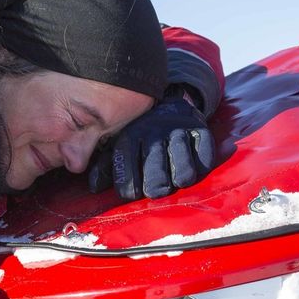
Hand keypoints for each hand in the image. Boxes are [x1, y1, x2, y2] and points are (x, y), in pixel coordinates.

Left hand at [88, 92, 215, 199]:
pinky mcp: (200, 128)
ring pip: (182, 163)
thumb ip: (106, 167)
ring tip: (177, 181)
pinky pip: (204, 154)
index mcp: (131, 136)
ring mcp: (178, 129)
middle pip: (155, 172)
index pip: (127, 166)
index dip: (129, 186)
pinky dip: (201, 165)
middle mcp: (154, 130)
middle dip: (155, 185)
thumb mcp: (119, 146)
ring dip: (180, 176)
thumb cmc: (141, 137)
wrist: (167, 103)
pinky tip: (194, 170)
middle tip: (156, 190)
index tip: (131, 194)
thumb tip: (94, 188)